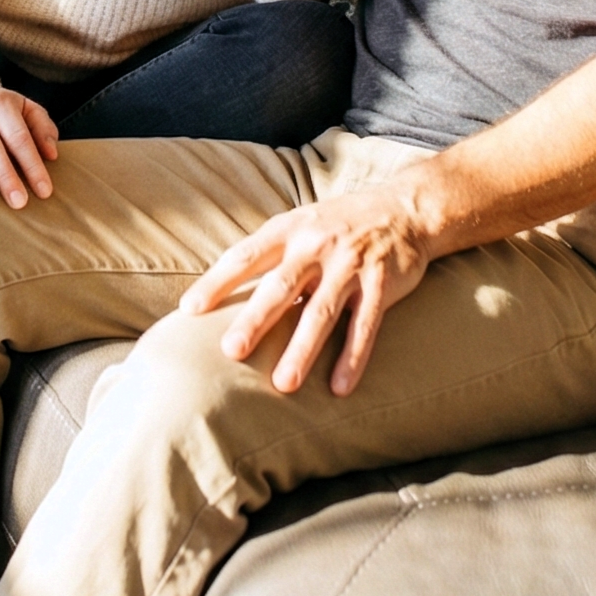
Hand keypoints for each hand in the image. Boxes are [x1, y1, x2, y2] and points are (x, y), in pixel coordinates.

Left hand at [179, 187, 430, 395]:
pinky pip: (366, 325)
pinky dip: (353, 357)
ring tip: (283, 384)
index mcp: (289, 230)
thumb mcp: (301, 225)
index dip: (217, 282)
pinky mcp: (382, 283)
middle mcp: (317, 245)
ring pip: (321, 311)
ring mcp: (351, 264)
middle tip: (231, 352)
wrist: (405, 208)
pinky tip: (339, 388)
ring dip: (302, 349)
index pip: (245, 256)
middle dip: (255, 320)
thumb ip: (270, 256)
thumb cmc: (339, 224)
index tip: (189, 310)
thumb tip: (223, 294)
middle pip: (280, 286)